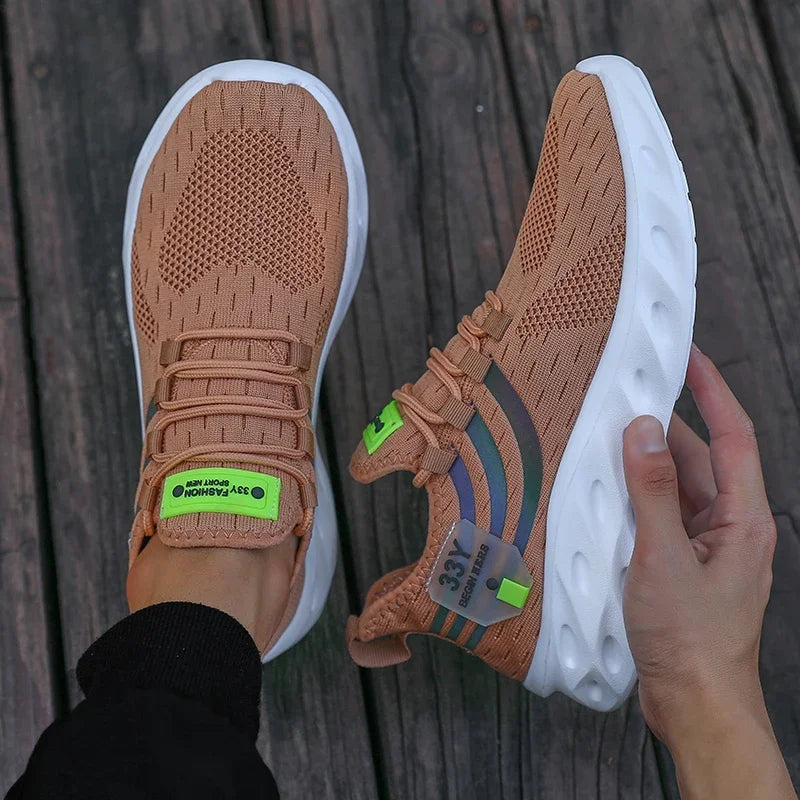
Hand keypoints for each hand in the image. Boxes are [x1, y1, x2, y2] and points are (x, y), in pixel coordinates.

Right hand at [622, 345, 794, 798]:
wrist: (696, 706)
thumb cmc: (691, 640)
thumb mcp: (664, 558)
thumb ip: (653, 491)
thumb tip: (644, 429)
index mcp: (742, 519)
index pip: (732, 437)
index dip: (712, 391)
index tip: (686, 356)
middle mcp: (729, 526)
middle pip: (699, 460)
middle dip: (665, 427)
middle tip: (625, 396)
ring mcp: (705, 547)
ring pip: (676, 489)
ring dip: (645, 465)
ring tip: (607, 439)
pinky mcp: (682, 566)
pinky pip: (660, 517)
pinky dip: (636, 499)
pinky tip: (606, 494)